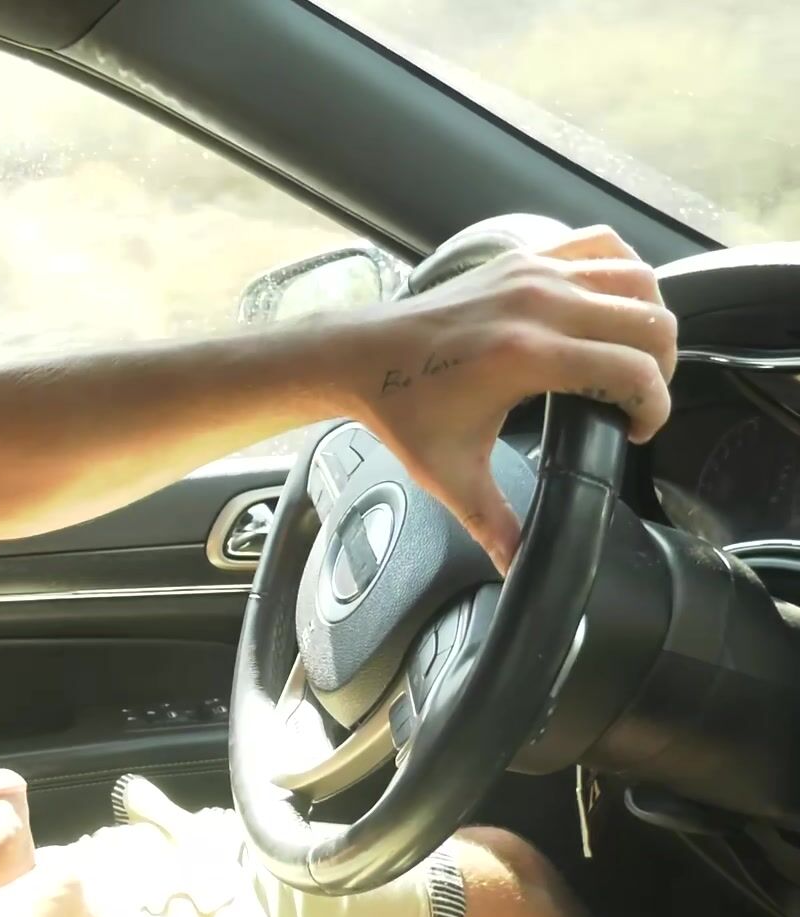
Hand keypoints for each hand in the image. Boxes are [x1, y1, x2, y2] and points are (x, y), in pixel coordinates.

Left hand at [347, 225, 676, 571]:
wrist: (359, 356)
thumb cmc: (403, 411)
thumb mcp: (451, 475)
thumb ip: (494, 524)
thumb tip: (519, 568)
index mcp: (526, 356)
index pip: (632, 371)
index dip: (654, 407)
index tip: (636, 431)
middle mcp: (538, 304)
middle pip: (649, 322)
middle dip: (662, 366)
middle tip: (639, 399)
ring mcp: (532, 273)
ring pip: (636, 278)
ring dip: (651, 319)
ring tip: (634, 357)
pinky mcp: (523, 257)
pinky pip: (601, 244)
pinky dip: (624, 270)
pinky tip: (616, 304)